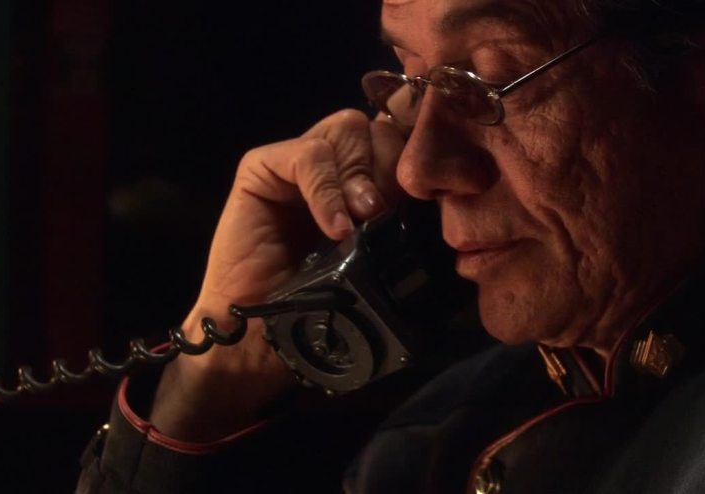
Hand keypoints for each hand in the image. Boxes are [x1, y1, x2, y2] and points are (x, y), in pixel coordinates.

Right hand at [149, 110, 405, 440]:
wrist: (263, 334)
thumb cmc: (323, 304)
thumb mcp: (379, 261)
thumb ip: (402, 223)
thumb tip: (442, 200)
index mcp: (366, 182)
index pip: (405, 141)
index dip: (418, 166)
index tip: (424, 207)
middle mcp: (335, 165)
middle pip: (382, 128)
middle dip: (392, 169)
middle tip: (385, 216)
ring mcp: (297, 162)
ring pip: (350, 128)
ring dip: (362, 176)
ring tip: (361, 222)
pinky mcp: (262, 168)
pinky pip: (310, 154)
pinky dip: (328, 190)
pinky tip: (335, 229)